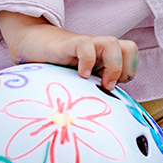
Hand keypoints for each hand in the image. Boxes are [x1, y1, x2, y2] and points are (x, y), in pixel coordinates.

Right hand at [0, 11, 138, 89]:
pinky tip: (80, 74)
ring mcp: (85, 45)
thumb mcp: (80, 80)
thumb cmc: (57, 66)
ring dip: (111, 66)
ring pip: (112, 43)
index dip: (128, 71)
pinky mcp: (67, 44)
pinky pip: (85, 45)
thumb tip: (106, 119)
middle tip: (107, 86)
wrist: (31, 43)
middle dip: (125, 69)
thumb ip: (93, 90)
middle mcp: (98, 49)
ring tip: (97, 82)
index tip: (112, 86)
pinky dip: (87, 60)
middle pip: (129, 47)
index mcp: (105, 56)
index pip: (131, 54)